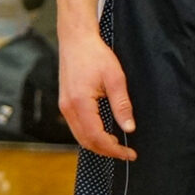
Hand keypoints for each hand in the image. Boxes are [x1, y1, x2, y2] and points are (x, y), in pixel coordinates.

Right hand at [57, 31, 137, 159]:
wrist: (76, 40)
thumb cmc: (96, 55)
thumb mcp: (116, 78)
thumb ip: (122, 105)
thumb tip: (129, 128)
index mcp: (79, 104)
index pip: (96, 137)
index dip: (113, 149)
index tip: (130, 154)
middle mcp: (68, 109)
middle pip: (86, 141)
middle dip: (106, 151)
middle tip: (126, 154)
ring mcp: (64, 107)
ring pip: (79, 136)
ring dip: (98, 144)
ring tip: (118, 146)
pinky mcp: (65, 104)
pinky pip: (76, 127)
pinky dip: (90, 135)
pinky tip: (105, 133)